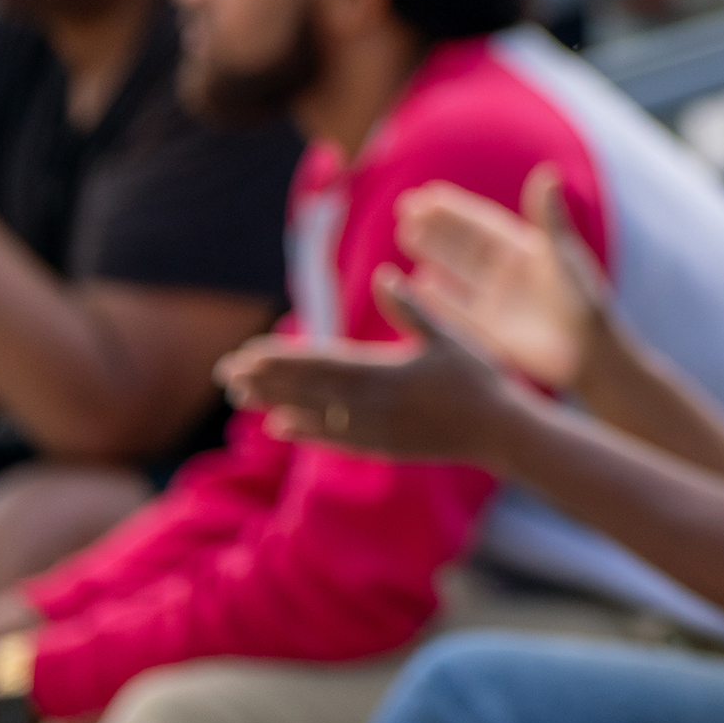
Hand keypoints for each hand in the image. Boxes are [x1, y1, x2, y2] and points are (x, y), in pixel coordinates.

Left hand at [221, 274, 526, 464]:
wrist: (499, 431)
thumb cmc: (479, 377)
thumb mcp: (451, 335)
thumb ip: (413, 308)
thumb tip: (383, 276)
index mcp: (385, 372)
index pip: (320, 363)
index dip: (280, 358)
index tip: (246, 354)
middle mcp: (372, 404)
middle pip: (306, 390)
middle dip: (264, 381)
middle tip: (224, 374)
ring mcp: (374, 429)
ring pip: (312, 414)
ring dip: (274, 404)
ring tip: (240, 397)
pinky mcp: (380, 446)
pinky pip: (333, 439)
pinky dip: (304, 432)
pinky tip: (279, 427)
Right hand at [396, 167, 606, 391]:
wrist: (587, 351)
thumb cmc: (582, 299)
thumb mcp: (562, 255)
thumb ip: (549, 218)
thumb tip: (546, 173)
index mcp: (522, 250)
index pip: (481, 224)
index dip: (455, 210)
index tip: (427, 194)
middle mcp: (503, 273)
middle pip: (462, 245)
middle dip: (435, 228)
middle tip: (405, 210)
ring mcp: (492, 301)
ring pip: (454, 273)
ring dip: (431, 254)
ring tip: (406, 234)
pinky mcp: (486, 330)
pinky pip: (453, 309)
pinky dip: (435, 296)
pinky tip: (416, 283)